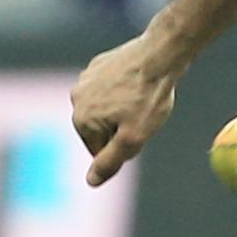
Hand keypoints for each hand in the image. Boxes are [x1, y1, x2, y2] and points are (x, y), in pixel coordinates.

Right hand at [70, 27, 187, 183]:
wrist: (160, 55)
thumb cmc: (148, 98)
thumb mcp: (132, 139)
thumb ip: (109, 162)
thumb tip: (91, 182)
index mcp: (81, 120)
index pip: (100, 151)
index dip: (124, 146)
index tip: (139, 129)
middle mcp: (76, 99)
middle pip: (101, 129)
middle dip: (121, 127)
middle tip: (143, 114)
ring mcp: (86, 79)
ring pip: (106, 108)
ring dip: (122, 108)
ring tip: (142, 97)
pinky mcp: (99, 64)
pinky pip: (110, 87)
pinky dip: (124, 89)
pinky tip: (140, 83)